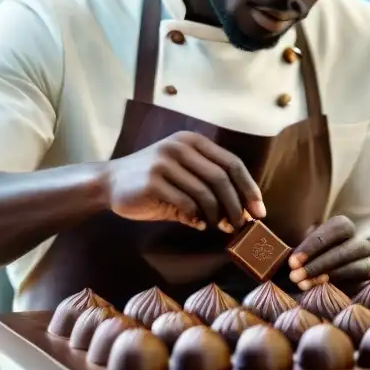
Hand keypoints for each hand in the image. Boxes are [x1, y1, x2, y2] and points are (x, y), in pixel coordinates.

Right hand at [103, 131, 264, 232]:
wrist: (110, 182)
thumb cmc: (155, 182)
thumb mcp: (185, 175)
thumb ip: (211, 188)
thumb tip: (242, 214)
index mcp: (193, 141)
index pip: (232, 163)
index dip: (249, 188)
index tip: (259, 210)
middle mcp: (180, 146)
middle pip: (222, 178)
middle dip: (236, 206)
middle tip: (241, 225)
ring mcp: (165, 162)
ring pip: (205, 193)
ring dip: (217, 215)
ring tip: (218, 227)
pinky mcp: (152, 181)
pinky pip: (185, 203)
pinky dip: (196, 218)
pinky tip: (197, 225)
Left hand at [288, 216, 369, 291]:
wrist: (357, 276)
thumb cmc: (323, 261)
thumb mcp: (310, 253)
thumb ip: (298, 254)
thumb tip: (274, 258)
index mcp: (344, 228)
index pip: (334, 229)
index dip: (313, 245)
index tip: (292, 262)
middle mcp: (360, 242)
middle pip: (343, 249)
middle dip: (317, 263)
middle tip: (294, 276)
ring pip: (354, 265)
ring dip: (328, 275)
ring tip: (305, 285)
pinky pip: (363, 281)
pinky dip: (342, 285)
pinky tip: (324, 291)